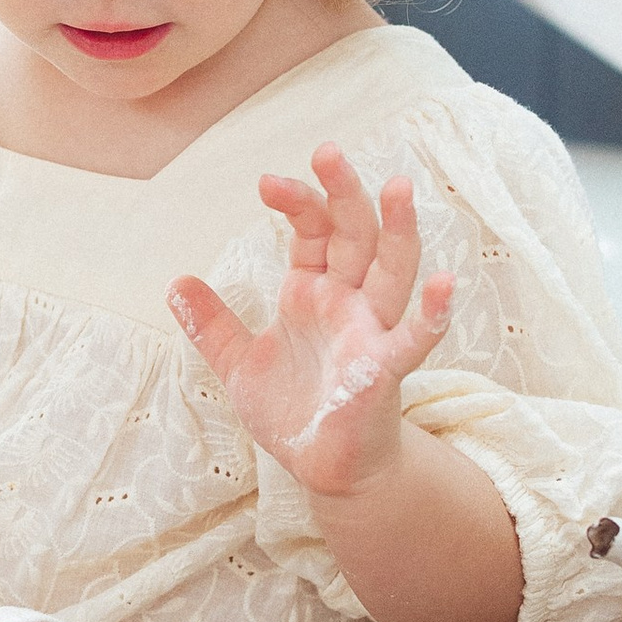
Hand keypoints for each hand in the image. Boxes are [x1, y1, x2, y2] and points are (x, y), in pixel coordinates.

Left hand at [170, 143, 452, 498]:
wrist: (324, 470)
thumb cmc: (294, 410)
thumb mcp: (239, 365)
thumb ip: (211, 324)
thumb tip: (175, 283)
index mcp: (313, 292)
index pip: (314, 230)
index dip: (297, 202)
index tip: (267, 182)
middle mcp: (348, 302)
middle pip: (355, 235)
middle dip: (343, 193)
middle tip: (328, 151)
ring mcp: (371, 333)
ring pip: (393, 271)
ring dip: (398, 231)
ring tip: (400, 188)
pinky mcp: (385, 371)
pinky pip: (414, 338)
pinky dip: (433, 314)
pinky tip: (447, 284)